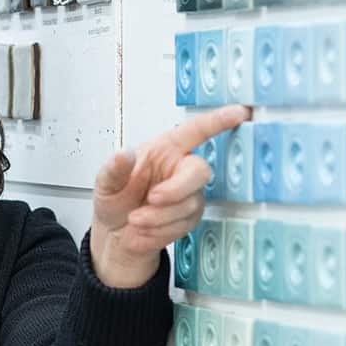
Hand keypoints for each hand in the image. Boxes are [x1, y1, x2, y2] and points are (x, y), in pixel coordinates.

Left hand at [88, 104, 252, 287]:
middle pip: (200, 171)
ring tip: (135, 221)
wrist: (115, 233)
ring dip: (159, 217)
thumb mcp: (105, 182)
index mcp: (164, 149)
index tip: (240, 113)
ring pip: (190, 204)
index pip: (196, 130)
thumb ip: (113, 168)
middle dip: (176, 190)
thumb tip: (124, 154)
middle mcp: (181, 168)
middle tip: (151, 199)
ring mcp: (189, 194)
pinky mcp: (190, 217)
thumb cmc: (115, 198)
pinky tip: (142, 231)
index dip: (218, 121)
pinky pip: (183, 225)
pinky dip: (159, 231)